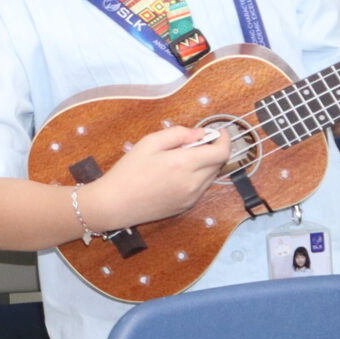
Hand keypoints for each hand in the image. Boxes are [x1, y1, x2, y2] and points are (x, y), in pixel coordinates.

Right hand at [83, 125, 233, 230]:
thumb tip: (200, 133)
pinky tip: (177, 174)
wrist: (115, 204)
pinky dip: (197, 177)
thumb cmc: (128, 171)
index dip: (224, 139)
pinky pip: (201, 188)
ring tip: (183, 158)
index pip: (221, 152)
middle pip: (218, 164)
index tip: (219, 132)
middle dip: (213, 149)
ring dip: (206, 164)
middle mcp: (193, 183)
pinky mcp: (186, 206)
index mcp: (184, 164)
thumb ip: (178, 133)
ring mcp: (191, 197)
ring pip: (211, 176)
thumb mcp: (149, 142)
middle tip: (195, 142)